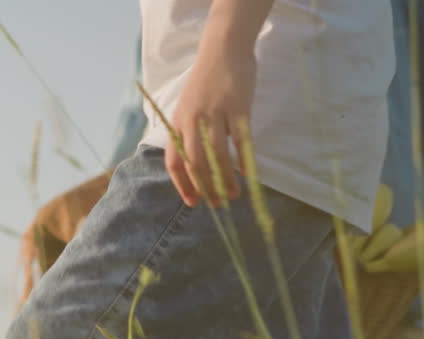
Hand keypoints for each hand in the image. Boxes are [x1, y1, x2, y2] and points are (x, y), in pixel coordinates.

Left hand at [164, 39, 256, 206]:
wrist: (223, 49)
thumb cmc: (206, 81)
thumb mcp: (189, 108)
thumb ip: (190, 134)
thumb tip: (198, 167)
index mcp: (178, 122)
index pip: (175, 161)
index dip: (183, 185)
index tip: (194, 202)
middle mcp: (193, 121)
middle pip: (196, 163)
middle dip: (206, 188)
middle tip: (217, 204)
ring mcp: (215, 114)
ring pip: (218, 156)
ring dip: (226, 180)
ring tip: (233, 195)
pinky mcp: (237, 107)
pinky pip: (240, 140)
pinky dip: (244, 160)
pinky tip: (248, 175)